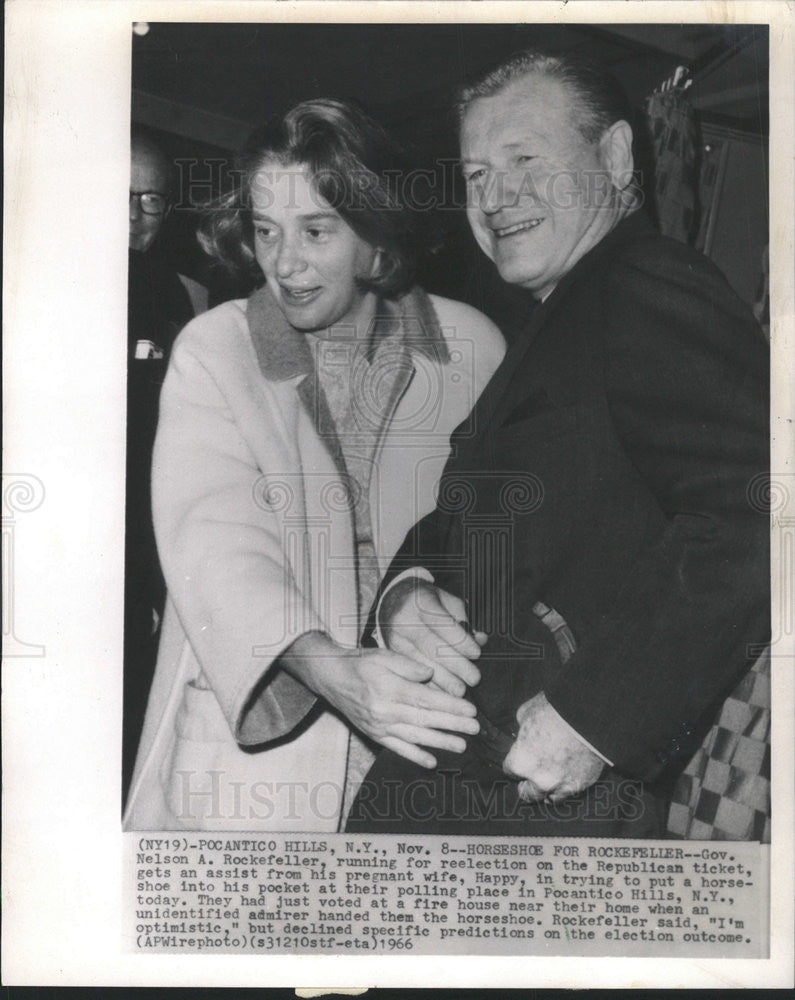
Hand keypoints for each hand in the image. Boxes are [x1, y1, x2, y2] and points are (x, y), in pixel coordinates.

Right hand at [280, 631, 479, 767]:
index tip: (470, 710)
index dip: (450, 706)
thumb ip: (409, 665)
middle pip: (425, 719)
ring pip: (414, 736)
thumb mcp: (384, 655)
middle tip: (475, 728)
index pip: (426, 699)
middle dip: (452, 725)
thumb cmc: (360, 663)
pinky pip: (397, 748)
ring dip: (440, 742)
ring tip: (461, 745)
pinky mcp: (374, 734)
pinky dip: (415, 756)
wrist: (331, 678)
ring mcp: (379, 725)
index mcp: (389, 688)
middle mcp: (384, 710)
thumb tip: (431, 675)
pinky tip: (431, 762)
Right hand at [380, 578, 486, 695]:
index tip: (476, 653)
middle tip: (474, 678)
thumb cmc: (426, 601)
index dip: (460, 640)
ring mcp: (395, 640)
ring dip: (443, 680)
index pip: (441, 623)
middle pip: (430, 646)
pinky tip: (443, 695)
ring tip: (461, 690)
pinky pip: (410, 673)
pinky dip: (428, 686)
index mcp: (419, 603)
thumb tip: (480, 639)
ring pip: (420, 663)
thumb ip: (464, 618)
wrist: (391, 601)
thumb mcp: (446, 599)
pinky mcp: (391, 655)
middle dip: (455, 664)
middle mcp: (404, 622)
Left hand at [502, 692, 603, 800]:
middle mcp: (540, 780)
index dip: (512, 763)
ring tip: (548, 781)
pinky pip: (572, 792)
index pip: (509, 770)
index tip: (517, 759)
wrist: (590, 714)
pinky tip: (567, 775)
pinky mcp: (584, 784)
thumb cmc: (555, 711)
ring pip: (551, 798)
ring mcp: (563, 785)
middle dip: (526, 785)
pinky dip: (568, 785)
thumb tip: (523, 732)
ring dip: (547, 791)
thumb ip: (521, 728)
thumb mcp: (527, 712)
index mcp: (522, 762)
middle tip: (527, 778)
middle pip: (527, 794)